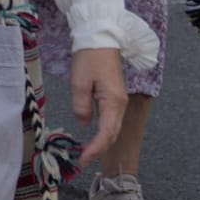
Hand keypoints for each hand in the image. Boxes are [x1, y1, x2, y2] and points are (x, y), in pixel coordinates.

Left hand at [69, 47, 127, 168]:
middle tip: (82, 161)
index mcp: (113, 102)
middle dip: (98, 150)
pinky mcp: (114, 97)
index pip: (106, 133)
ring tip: (86, 154)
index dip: (95, 148)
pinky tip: (92, 138)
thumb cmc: (90, 57)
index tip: (83, 159)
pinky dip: (102, 132)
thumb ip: (80, 105)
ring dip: (101, 142)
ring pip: (112, 128)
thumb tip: (84, 123)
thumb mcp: (79, 81)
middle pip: (112, 134)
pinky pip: (110, 120)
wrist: (101, 39)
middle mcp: (120, 104)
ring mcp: (118, 101)